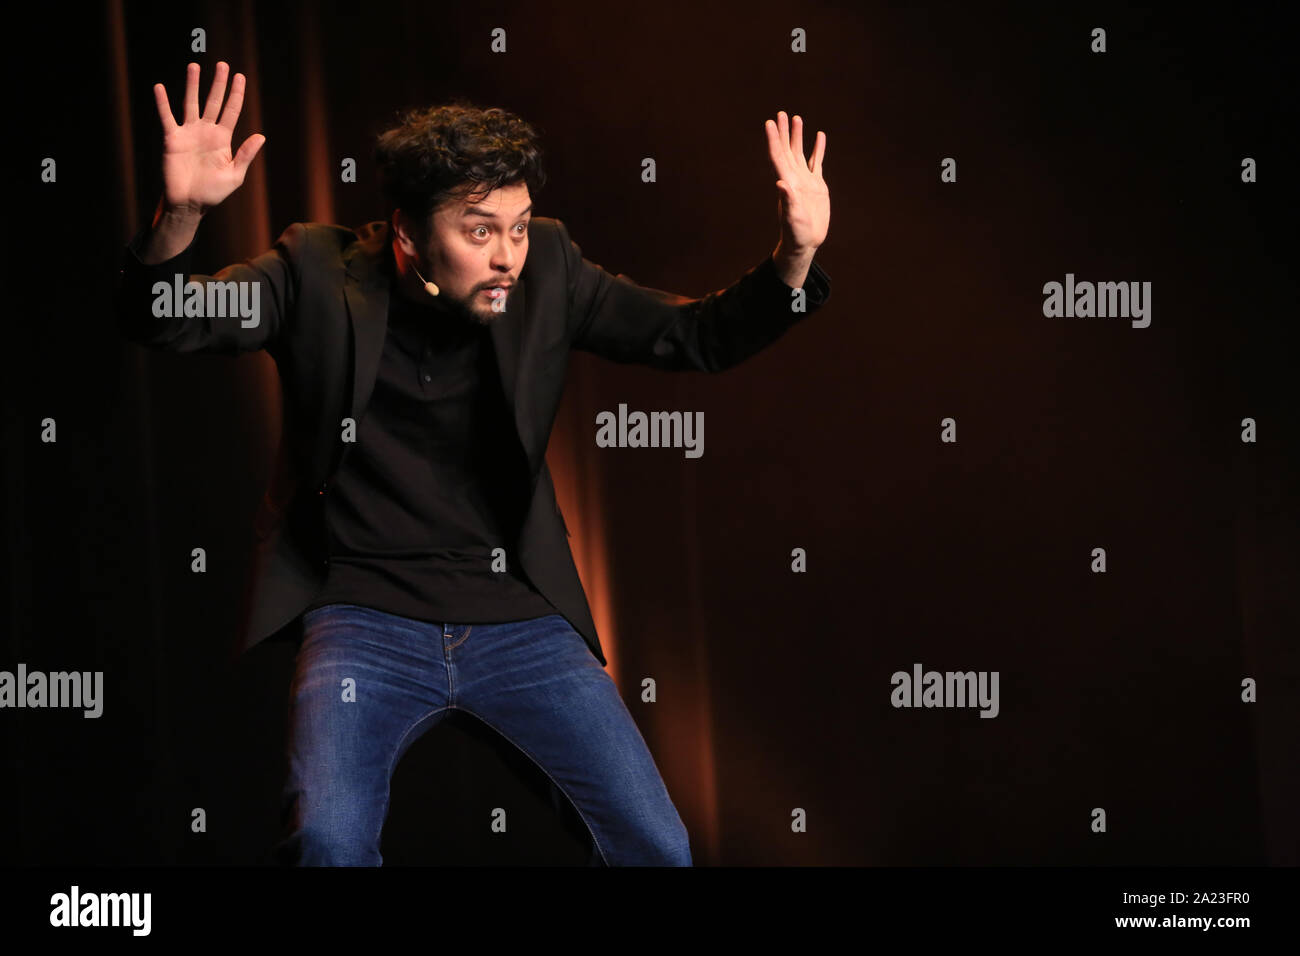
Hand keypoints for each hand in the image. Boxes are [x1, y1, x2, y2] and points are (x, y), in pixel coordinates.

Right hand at [153, 61, 264, 216]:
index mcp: (223, 139)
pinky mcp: (172, 139)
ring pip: (190, 103)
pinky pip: (167, 117)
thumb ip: (245, 155)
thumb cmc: (213, 192)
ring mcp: (189, 133)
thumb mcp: (234, 175)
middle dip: (218, 84)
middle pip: (213, 102)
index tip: (240, 77)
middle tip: (222, 65)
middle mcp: (206, 131)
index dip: (236, 94)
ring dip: (193, 85)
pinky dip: (162, 103)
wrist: (189, 203)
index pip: (231, 111)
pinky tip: (160, 88)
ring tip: (195, 66)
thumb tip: (261, 136)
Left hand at [764, 110, 828, 255]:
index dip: (773, 139)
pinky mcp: (817, 186)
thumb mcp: (792, 218)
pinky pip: (817, 162)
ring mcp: (805, 181)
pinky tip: (819, 136)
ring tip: (797, 118)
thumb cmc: (796, 233)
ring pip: (800, 153)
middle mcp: (794, 178)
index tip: (769, 123)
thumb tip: (782, 184)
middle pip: (787, 150)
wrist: (805, 242)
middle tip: (781, 113)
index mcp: (787, 183)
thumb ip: (788, 201)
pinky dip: (818, 149)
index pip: (778, 156)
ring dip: (798, 136)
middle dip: (784, 132)